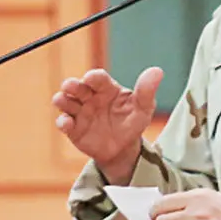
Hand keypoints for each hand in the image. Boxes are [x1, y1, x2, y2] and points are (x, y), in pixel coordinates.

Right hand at [53, 67, 162, 184]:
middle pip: (77, 87)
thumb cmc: (133, 122)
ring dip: (62, 99)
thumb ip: (146, 91)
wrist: (123, 148)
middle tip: (70, 86)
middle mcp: (90, 97)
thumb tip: (157, 71)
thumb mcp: (143, 108)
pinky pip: (63, 122)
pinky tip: (66, 123)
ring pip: (65, 101)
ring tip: (62, 100)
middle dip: (72, 85)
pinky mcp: (73, 128)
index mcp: (106, 88)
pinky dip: (63, 121)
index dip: (93, 77)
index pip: (98, 78)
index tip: (91, 78)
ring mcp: (80, 112)